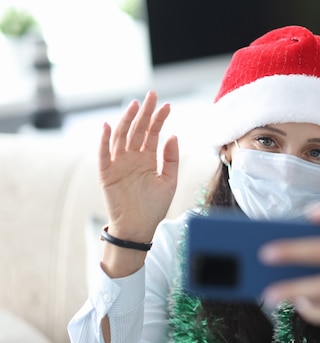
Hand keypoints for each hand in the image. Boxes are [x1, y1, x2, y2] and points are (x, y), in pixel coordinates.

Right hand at [99, 91, 178, 242]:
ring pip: (121, 137)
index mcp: (147, 159)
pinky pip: (104, 154)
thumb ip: (171, 158)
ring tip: (135, 105)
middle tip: (152, 95)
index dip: (159, 119)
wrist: (138, 228)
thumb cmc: (154, 207)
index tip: (168, 106)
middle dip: (144, 113)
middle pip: (137, 129)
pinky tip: (108, 126)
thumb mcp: (169, 181)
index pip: (152, 133)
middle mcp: (132, 158)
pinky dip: (104, 140)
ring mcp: (119, 164)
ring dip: (127, 120)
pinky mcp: (107, 174)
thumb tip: (173, 135)